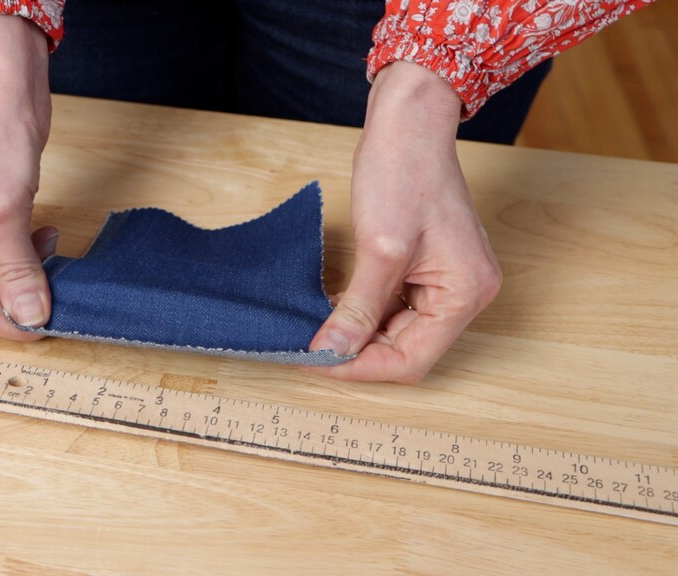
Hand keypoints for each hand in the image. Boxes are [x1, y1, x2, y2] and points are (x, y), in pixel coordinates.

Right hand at [0, 15, 57, 338]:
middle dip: (17, 294)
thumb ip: (17, 268)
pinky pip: (2, 252)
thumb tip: (30, 318)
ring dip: (26, 272)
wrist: (5, 83)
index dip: (4, 319)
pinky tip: (47, 237)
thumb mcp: (5, 210)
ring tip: (51, 252)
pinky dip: (27, 253)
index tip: (42, 324)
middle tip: (55, 291)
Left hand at [310, 62, 501, 382]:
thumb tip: (333, 351)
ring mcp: (446, 280)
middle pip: (405, 348)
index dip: (362, 366)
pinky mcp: (426, 268)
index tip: (318, 362)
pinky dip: (363, 311)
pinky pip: (393, 306)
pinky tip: (334, 308)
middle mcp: (464, 293)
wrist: (408, 122)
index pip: (411, 359)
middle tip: (311, 348)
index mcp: (465, 293)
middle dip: (358, 350)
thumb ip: (359, 307)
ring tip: (317, 329)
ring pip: (396, 330)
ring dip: (357, 332)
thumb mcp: (379, 248)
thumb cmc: (404, 172)